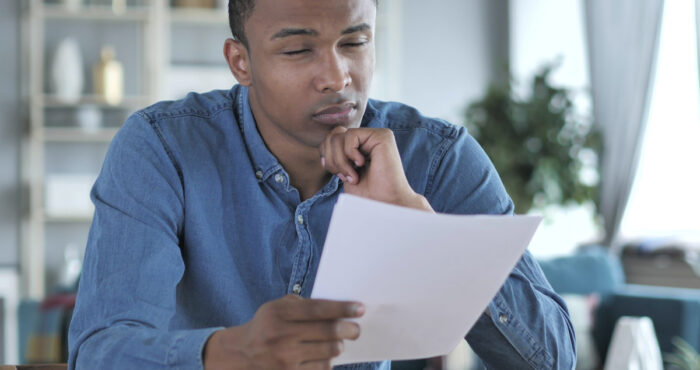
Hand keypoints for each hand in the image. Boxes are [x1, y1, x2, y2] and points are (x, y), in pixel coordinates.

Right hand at [203, 294, 363, 369]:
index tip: (360, 309)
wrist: (241, 355)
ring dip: (338, 346)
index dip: (342, 308)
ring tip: (337, 343)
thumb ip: (302, 305)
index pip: (318, 309)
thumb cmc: (266, 327)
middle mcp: (281, 335)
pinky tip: (323, 356)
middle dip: (349, 329)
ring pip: (329, 351)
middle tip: (356, 329)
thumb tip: (338, 309)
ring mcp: (285, 358)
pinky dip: (327, 361)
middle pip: (328, 331)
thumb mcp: (276, 308)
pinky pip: (322, 368)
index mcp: (278, 313)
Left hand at [319, 126, 432, 210]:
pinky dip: (350, 153)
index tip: (340, 176)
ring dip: (340, 160)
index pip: (329, 140)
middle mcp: (367, 138)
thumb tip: (323, 144)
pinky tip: (362, 164)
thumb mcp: (343, 172)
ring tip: (353, 176)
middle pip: (332, 137)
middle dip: (332, 160)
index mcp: (359, 146)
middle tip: (345, 177)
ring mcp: (375, 135)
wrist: (384, 204)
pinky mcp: (381, 135)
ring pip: (338, 136)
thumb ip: (335, 155)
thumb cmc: (366, 194)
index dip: (327, 159)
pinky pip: (350, 134)